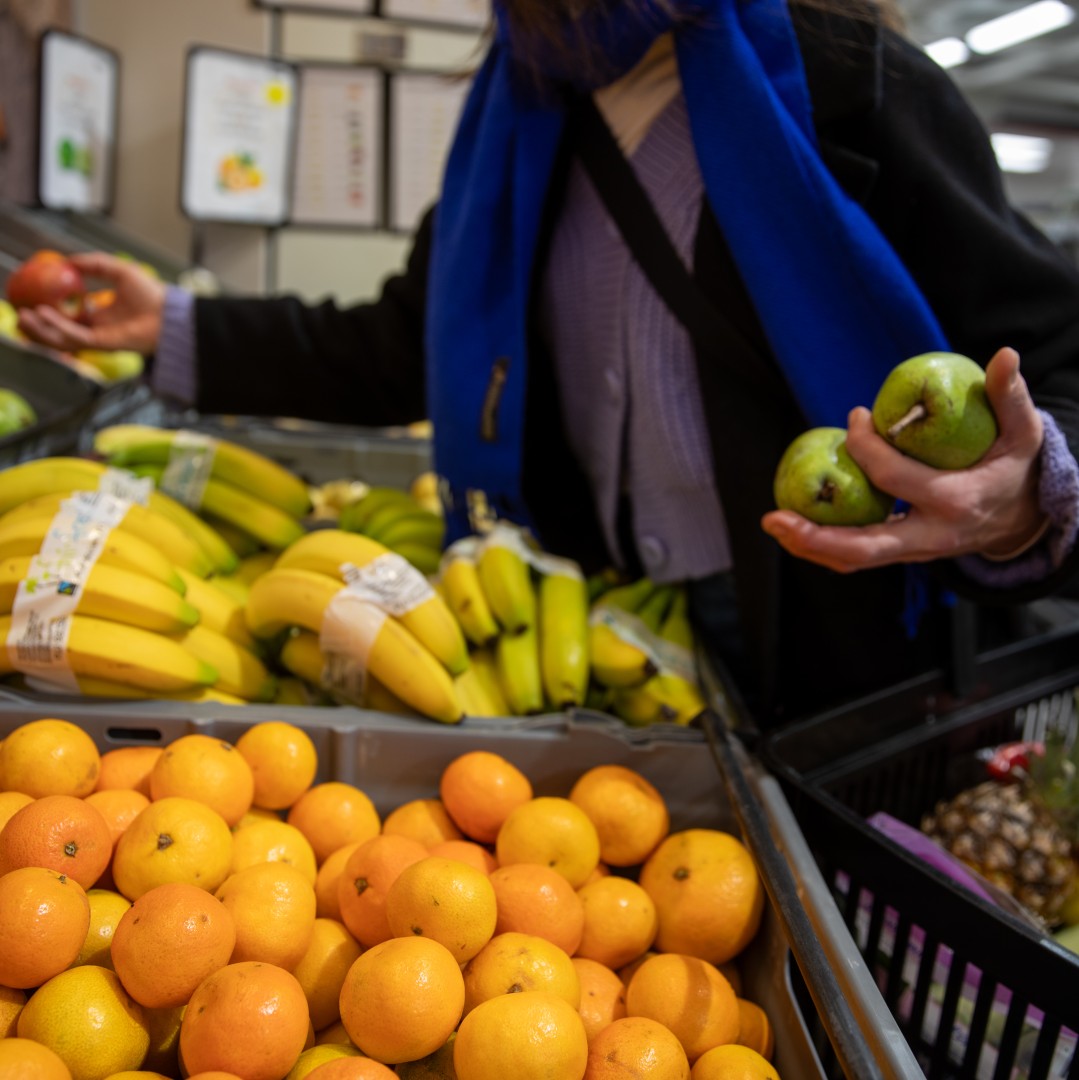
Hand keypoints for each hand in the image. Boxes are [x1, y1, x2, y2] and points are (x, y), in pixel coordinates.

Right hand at [16, 252, 166, 356]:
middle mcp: (95, 329)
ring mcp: (98, 338)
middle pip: (58, 333)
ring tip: (24, 318)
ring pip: (62, 339)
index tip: (29, 302)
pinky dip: (58, 327)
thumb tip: (69, 260)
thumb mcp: (118, 271)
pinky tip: (44, 315)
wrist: (170, 312)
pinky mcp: (104, 343)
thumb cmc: (151, 294)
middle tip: (19, 314)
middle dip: (36, 327)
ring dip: (41, 330)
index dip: (46, 313)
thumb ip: (95, 264)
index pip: (65, 319)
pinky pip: (75, 337)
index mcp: (97, 316)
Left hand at [760, 347, 1046, 572]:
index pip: (896, 478)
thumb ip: (1012, 397)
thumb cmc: (1015, 469)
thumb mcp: (1024, 434)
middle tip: (773, 517)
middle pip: (865, 547)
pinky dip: (822, 547)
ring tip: (773, 523)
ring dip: (810, 546)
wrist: (1022, 519)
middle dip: (816, 537)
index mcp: (955, 503)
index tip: (852, 417)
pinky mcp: (900, 554)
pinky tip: (793, 527)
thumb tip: (1004, 355)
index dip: (866, 448)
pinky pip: (856, 557)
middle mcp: (930, 537)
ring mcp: (913, 552)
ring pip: (855, 561)